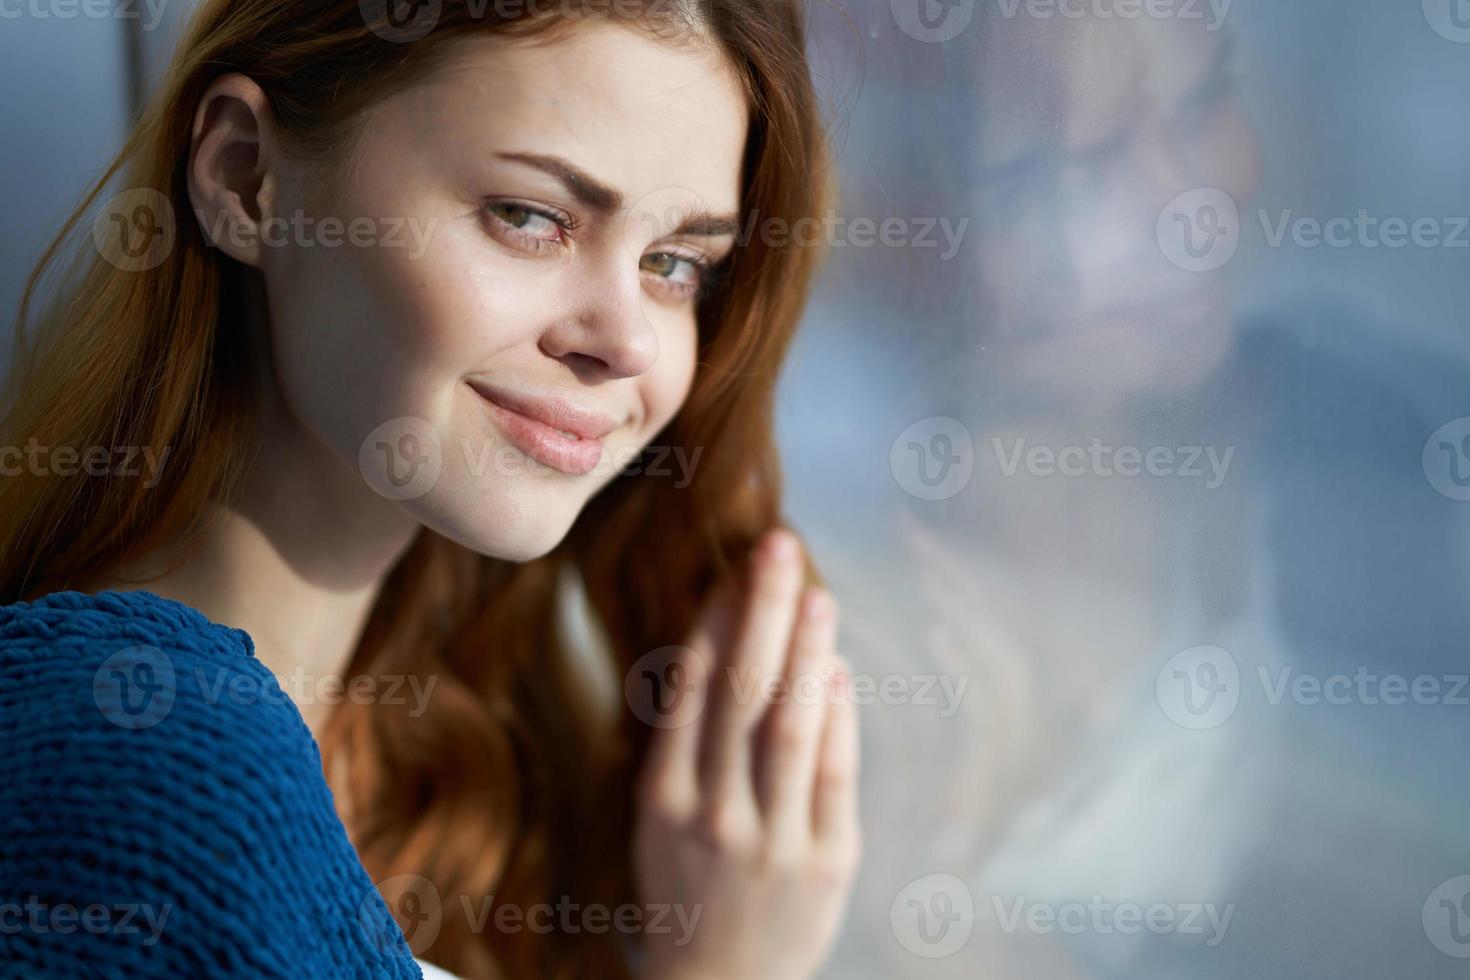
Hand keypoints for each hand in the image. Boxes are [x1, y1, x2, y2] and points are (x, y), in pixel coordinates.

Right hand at [633, 528, 861, 979]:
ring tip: (817, 596)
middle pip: (740, 694)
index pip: (689, 690)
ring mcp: (772, 839)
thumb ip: (688, 743)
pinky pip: (834, 776)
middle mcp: (714, 814)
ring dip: (806, 654)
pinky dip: (839, 718)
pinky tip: (839, 671)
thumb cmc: (687, 884)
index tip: (733, 568)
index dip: (714, 621)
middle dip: (761, 613)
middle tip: (779, 548)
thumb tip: (727, 646)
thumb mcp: (660, 819)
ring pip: (789, 729)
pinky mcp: (827, 861)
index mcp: (663, 798)